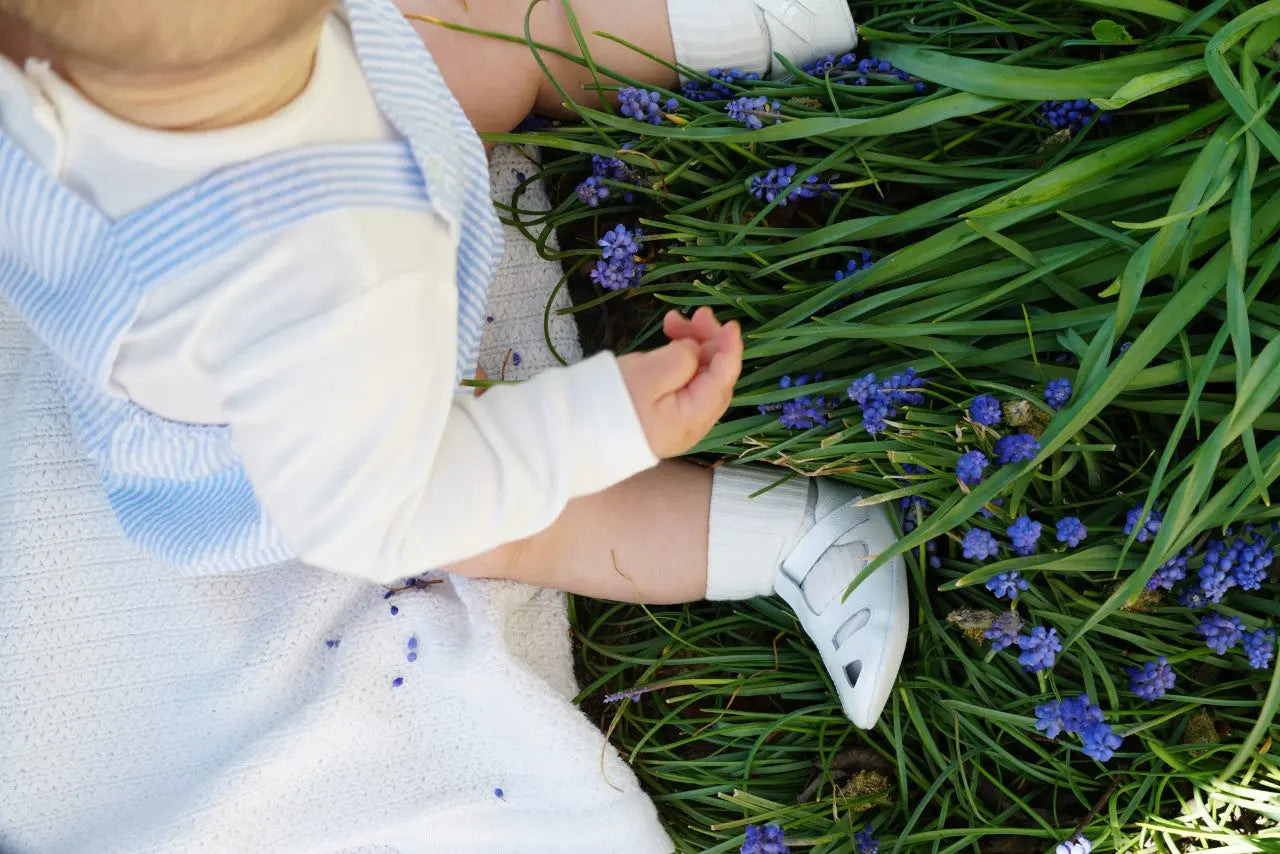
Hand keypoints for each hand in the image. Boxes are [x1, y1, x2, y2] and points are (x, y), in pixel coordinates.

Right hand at [618, 307, 742, 457]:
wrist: (574, 434)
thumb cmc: (609, 402)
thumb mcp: (647, 374)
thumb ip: (680, 359)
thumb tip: (693, 350)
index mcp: (693, 417)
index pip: (724, 379)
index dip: (731, 348)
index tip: (729, 323)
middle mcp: (693, 423)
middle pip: (714, 376)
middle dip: (708, 341)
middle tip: (693, 314)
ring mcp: (678, 421)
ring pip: (698, 378)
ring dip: (691, 347)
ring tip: (670, 323)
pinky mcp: (663, 416)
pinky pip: (682, 385)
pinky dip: (679, 361)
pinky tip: (665, 344)